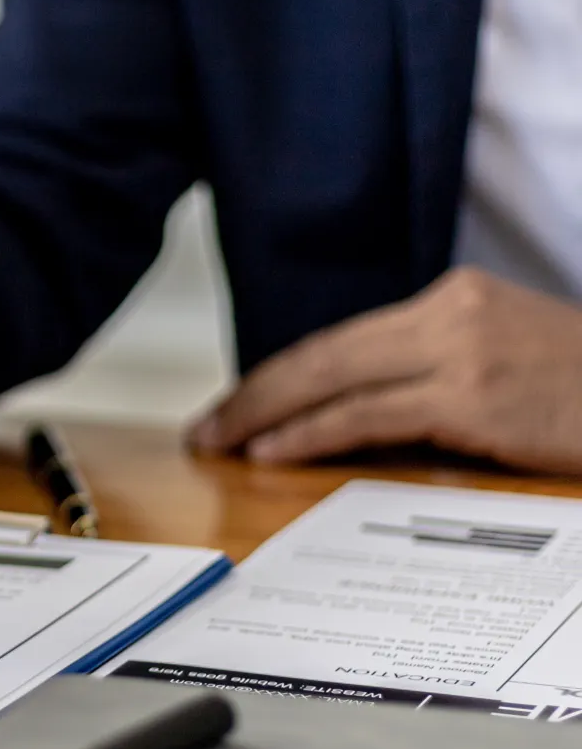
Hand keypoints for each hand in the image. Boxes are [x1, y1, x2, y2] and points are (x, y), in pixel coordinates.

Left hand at [190, 268, 581, 473]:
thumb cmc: (577, 389)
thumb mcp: (500, 360)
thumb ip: (431, 370)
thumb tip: (349, 408)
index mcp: (450, 298)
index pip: (340, 339)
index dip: (278, 373)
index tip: (234, 402)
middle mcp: (448, 313)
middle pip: (323, 352)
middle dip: (253, 391)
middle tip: (204, 424)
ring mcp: (460, 354)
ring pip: (333, 379)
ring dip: (265, 413)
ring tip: (221, 440)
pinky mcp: (473, 398)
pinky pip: (368, 415)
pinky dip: (311, 432)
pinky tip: (273, 450)